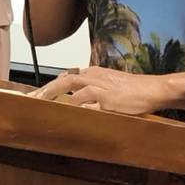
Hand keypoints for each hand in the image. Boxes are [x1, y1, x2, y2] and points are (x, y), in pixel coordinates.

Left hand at [28, 66, 168, 115]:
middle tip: (31, 99)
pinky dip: (74, 105)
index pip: (66, 77)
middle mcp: (94, 76)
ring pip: (71, 87)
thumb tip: (77, 100)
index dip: (50, 86)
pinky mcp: (107, 98)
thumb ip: (93, 90)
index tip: (36, 95)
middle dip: (45, 90)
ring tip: (40, 104)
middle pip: (63, 80)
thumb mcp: (110, 85)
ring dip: (54, 96)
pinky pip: (86, 101)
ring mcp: (100, 86)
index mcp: (93, 73)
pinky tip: (64, 111)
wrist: (153, 89)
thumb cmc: (133, 89)